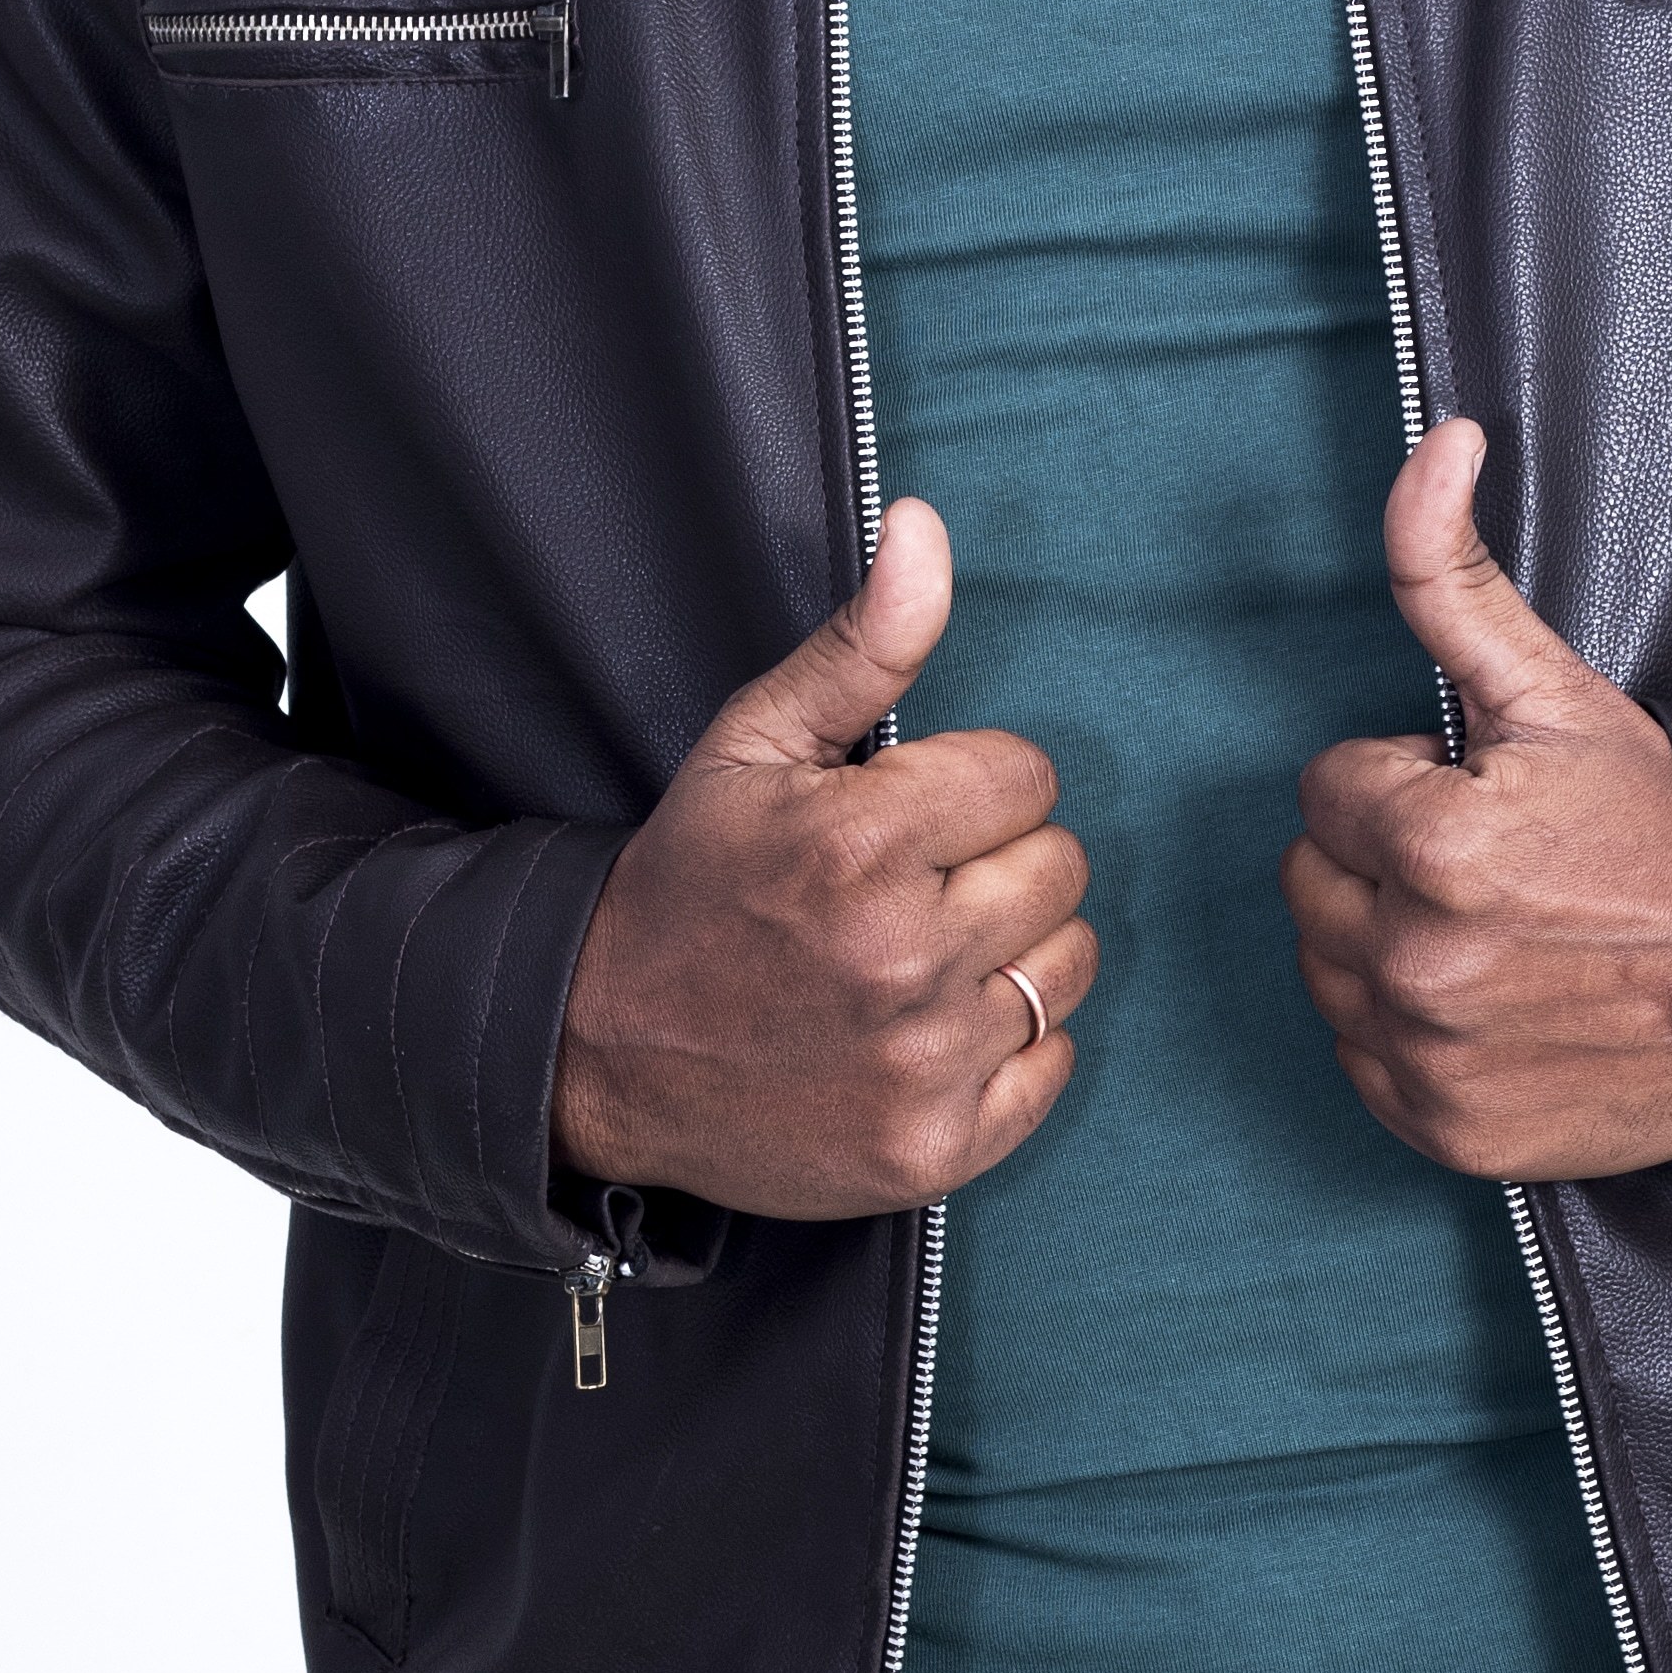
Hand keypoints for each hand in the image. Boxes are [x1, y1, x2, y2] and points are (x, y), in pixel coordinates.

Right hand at [553, 501, 1094, 1219]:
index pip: (1028, 776)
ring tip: (929, 951)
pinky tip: (934, 1026)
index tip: (911, 812)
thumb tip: (925, 525)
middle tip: (918, 882)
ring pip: (1071, 963)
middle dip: (999, 860)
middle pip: (1063, 867)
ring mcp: (923, 1061)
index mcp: (862, 841)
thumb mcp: (755, 741)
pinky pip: (1057, 1063)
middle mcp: (903, 954)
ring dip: (1016, 949)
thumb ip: (862, 641)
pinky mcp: (936, 1147)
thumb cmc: (692, 881)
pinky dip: (1012, 1045)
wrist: (600, 1050)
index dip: (972, 784)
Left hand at [1283, 419, 1671, 1179]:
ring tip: (1499, 929)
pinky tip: (1493, 1002)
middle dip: (1383, 857)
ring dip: (1387, 942)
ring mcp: (1431, 1060)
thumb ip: (1451, 572)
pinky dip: (1409, 1037)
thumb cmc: (1671, 828)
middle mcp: (1417, 963)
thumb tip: (1438, 444)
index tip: (1487, 797)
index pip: (1327, 789)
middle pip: (1311, 881)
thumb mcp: (1557, 687)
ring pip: (1328, 971)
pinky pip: (1364, 1066)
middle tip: (1495, 861)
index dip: (1404, 781)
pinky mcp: (1451, 1134)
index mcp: (1433, 844)